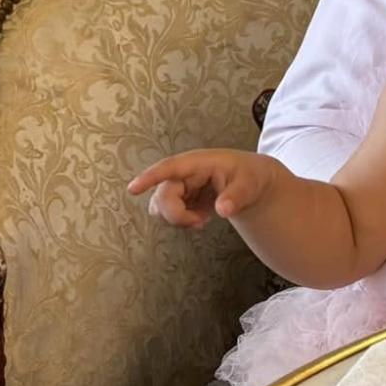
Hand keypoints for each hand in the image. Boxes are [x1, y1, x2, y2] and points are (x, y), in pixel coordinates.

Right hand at [128, 149, 282, 228]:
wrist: (252, 182)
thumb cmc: (251, 177)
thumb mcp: (251, 184)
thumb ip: (238, 196)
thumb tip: (223, 210)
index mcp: (199, 162)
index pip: (170, 167)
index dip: (150, 177)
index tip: (133, 189)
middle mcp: (184, 173)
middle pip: (163, 196)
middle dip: (176, 214)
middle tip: (200, 223)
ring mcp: (180, 186)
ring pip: (160, 207)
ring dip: (177, 219)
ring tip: (202, 219)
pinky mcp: (180, 198)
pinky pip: (167, 214)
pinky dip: (181, 221)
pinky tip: (199, 219)